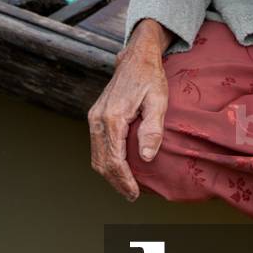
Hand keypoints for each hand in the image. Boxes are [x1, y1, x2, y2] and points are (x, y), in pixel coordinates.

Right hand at [87, 21, 170, 200]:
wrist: (136, 57)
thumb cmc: (151, 77)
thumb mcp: (159, 100)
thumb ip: (153, 129)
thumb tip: (147, 157)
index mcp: (113, 117)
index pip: (113, 160)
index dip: (123, 180)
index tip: (134, 194)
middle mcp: (98, 119)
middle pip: (101, 162)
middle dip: (115, 181)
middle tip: (131, 195)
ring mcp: (94, 117)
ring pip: (96, 155)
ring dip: (109, 173)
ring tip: (126, 185)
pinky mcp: (95, 115)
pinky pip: (97, 145)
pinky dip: (106, 160)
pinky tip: (120, 166)